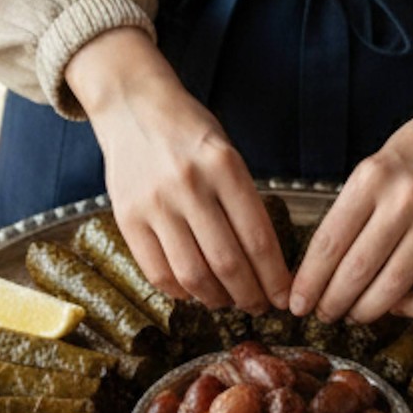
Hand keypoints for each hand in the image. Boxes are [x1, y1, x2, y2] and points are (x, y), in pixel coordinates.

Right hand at [68, 28, 291, 312]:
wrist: (132, 105)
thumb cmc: (188, 130)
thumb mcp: (226, 151)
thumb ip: (243, 200)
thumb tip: (264, 261)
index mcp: (223, 165)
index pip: (257, 236)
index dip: (275, 276)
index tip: (285, 297)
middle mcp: (189, 185)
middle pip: (227, 262)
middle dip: (249, 295)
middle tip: (260, 306)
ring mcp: (155, 203)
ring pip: (192, 275)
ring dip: (216, 299)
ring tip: (228, 301)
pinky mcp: (127, 218)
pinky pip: (157, 272)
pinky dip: (180, 291)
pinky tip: (194, 291)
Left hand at [290, 59, 412, 324]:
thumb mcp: (375, 164)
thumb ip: (353, 209)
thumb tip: (324, 264)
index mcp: (372, 177)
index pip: (330, 242)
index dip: (309, 282)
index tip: (298, 303)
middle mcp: (404, 199)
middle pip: (357, 270)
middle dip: (333, 303)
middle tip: (324, 315)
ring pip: (394, 287)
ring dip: (368, 311)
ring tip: (355, 315)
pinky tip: (400, 307)